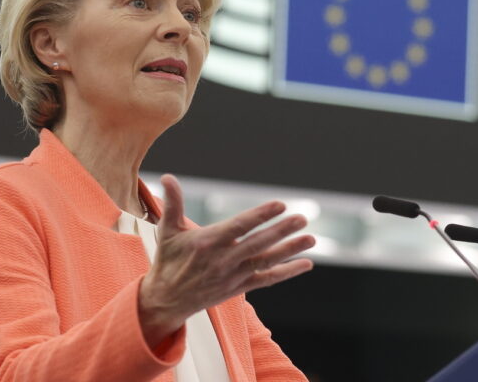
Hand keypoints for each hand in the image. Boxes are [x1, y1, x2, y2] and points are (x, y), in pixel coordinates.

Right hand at [138, 174, 314, 347]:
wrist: (166, 300)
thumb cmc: (168, 261)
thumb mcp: (167, 231)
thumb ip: (172, 203)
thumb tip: (166, 177)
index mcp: (208, 242)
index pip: (239, 226)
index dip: (260, 215)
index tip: (279, 204)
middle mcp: (223, 260)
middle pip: (258, 243)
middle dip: (282, 230)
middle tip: (302, 217)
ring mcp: (233, 275)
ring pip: (266, 261)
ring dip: (290, 250)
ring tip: (311, 238)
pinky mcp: (239, 287)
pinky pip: (267, 279)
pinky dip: (287, 272)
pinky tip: (306, 264)